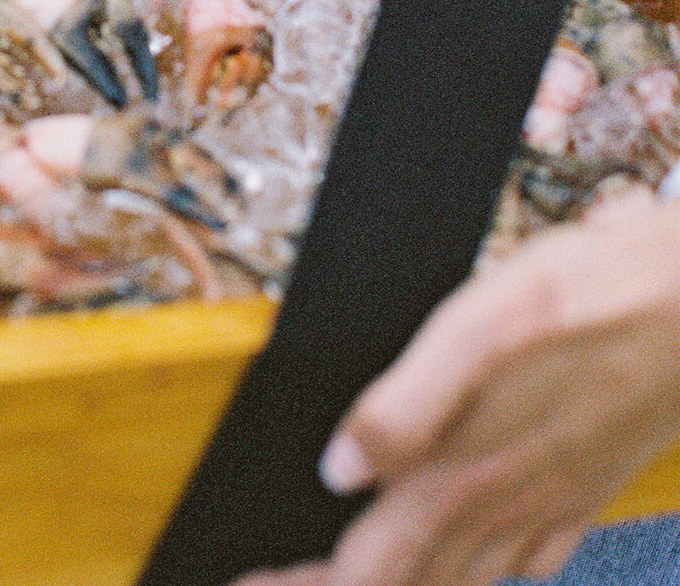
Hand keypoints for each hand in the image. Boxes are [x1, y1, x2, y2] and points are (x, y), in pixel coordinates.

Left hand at [235, 190, 679, 585]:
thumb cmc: (597, 293)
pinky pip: (528, 562)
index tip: (253, 583)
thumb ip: (408, 401)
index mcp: (469, 470)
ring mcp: (556, 502)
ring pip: (468, 581)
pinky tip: (480, 560)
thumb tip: (340, 470)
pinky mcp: (591, 485)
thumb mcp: (487, 322)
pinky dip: (483, 575)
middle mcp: (510, 503)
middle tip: (289, 581)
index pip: (369, 564)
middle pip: (411, 583)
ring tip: (366, 575)